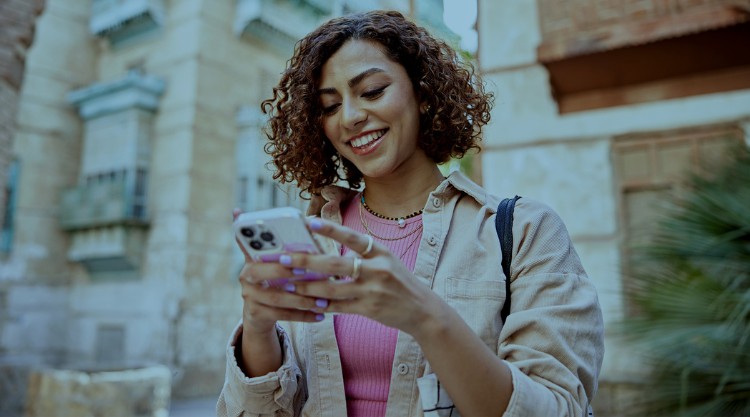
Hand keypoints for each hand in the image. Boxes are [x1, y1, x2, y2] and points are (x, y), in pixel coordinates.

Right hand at [233, 209, 327, 335]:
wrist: (260, 315)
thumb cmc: (277, 281)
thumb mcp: (279, 264)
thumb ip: (290, 249)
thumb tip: (312, 225)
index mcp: (252, 257)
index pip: (246, 241)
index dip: (253, 236)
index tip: (266, 231)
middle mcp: (245, 275)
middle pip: (259, 271)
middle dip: (283, 270)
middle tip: (305, 271)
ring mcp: (249, 295)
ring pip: (275, 297)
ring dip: (302, 299)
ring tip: (323, 300)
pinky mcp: (255, 313)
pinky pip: (281, 315)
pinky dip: (303, 315)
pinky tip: (320, 315)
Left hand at [276, 217, 441, 335]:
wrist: (423, 310)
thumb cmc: (399, 282)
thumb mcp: (387, 261)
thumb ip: (363, 255)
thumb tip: (330, 251)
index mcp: (381, 252)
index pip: (353, 238)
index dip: (331, 230)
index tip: (310, 222)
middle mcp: (377, 270)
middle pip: (335, 264)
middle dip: (306, 261)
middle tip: (282, 258)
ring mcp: (372, 291)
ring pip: (332, 288)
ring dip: (306, 286)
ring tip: (287, 283)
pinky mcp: (368, 309)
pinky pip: (338, 307)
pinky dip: (320, 305)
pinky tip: (305, 302)